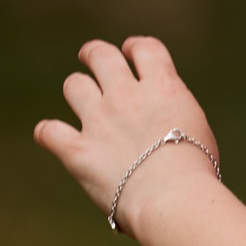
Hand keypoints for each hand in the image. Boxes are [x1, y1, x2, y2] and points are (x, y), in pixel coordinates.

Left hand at [33, 37, 220, 224]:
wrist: (174, 198)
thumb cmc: (196, 172)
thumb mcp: (198, 129)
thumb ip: (174, 114)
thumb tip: (164, 123)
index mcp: (163, 88)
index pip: (146, 49)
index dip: (135, 47)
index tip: (131, 51)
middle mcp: (126, 96)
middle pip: (102, 56)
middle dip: (94, 53)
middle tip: (92, 57)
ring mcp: (99, 121)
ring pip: (75, 85)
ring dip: (78, 88)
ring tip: (81, 96)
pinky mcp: (77, 150)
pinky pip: (49, 132)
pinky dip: (48, 133)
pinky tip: (51, 136)